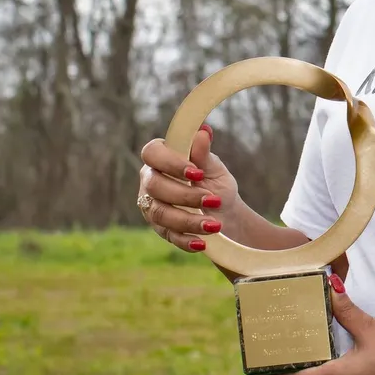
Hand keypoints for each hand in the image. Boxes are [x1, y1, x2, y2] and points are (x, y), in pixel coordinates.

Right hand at [137, 124, 240, 253]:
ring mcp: (151, 206)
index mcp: (161, 159)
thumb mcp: (214, 169)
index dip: (171, 162)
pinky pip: (168, 235)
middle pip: (155, 186)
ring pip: (160, 213)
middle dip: (185, 195)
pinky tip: (201, 242)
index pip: (152, 153)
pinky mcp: (159, 228)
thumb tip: (204, 132)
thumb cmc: (215, 184)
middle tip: (214, 200)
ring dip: (188, 220)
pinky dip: (185, 240)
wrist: (224, 213)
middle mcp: (150, 181)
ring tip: (215, 225)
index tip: (197, 173)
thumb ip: (204, 154)